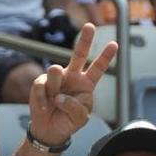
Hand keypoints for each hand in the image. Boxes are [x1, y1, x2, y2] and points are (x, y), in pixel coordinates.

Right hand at [27, 24, 117, 146]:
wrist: (49, 129)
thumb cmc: (68, 120)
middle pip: (79, 55)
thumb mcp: (80, 118)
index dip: (106, 56)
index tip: (115, 44)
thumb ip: (74, 107)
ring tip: (54, 99)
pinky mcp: (40, 83)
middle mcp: (72, 77)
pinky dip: (43, 98)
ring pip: (55, 72)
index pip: (98, 68)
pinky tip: (45, 105)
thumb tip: (59, 95)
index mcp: (86, 84)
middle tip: (91, 26)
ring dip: (54, 86)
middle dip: (85, 40)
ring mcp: (55, 79)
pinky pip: (41, 85)